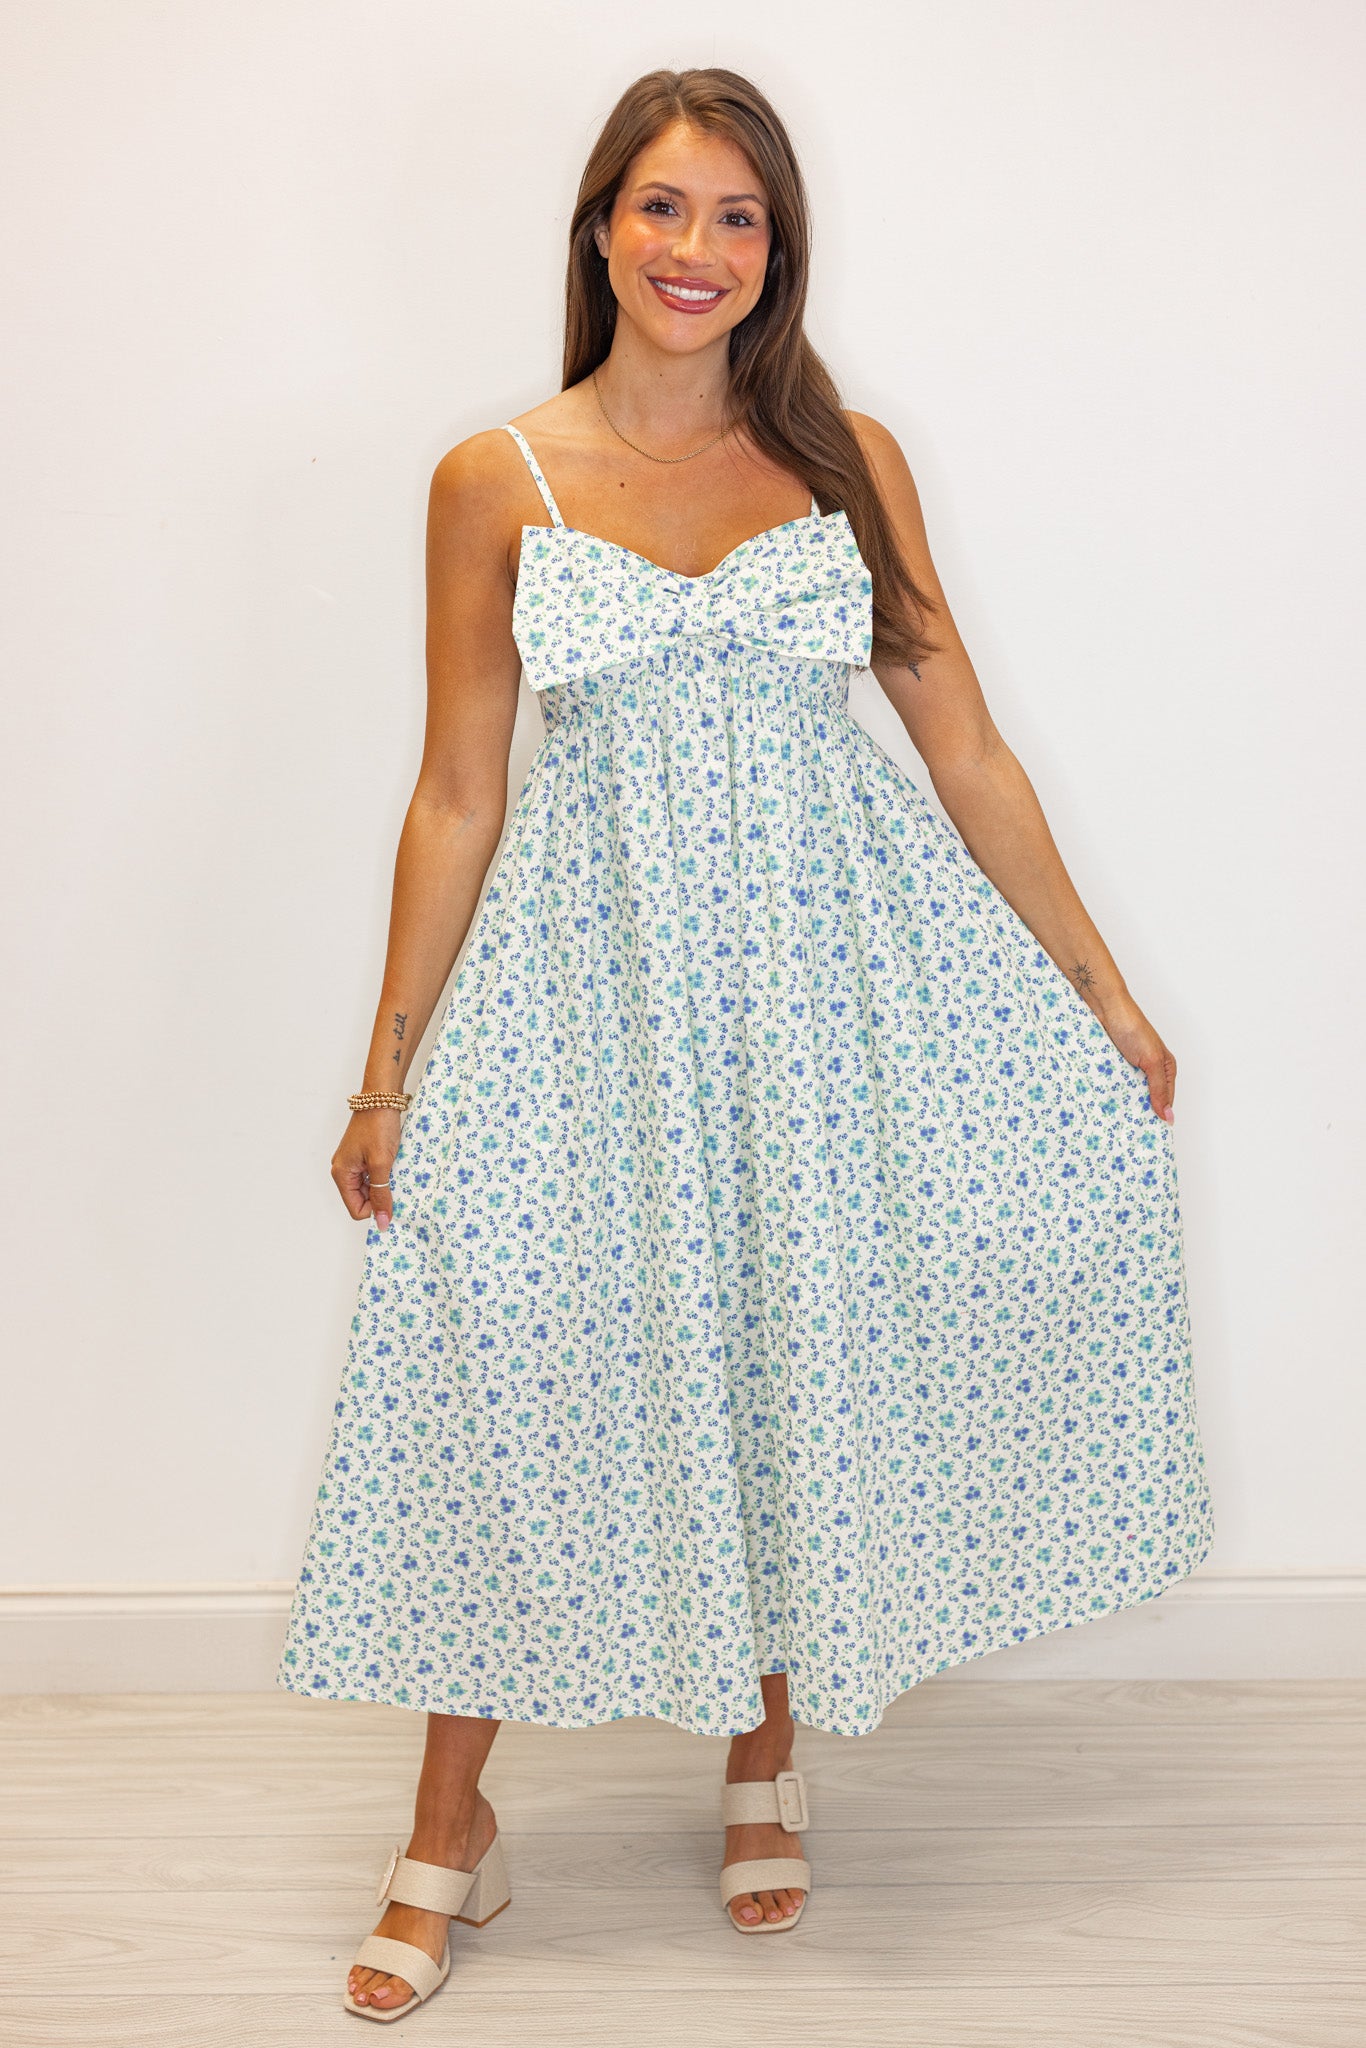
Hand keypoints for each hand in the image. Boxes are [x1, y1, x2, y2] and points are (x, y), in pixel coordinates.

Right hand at [331, 1109, 402, 1229]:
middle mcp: (343, 1170)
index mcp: (342, 1174)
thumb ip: (381, 1194)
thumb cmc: (378, 1127)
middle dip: (380, 1197)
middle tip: (397, 1184)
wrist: (381, 1097)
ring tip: (396, 1172)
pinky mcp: (362, 1155)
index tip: (393, 1200)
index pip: (356, 1209)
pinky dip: (384, 1176)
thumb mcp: (381, 1164)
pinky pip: (372, 1176)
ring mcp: (353, 1162)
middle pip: (362, 1200)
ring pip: (369, 1188)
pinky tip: (395, 1166)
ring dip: (384, 1186)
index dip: (375, 1210)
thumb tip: (383, 1222)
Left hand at [1091, 992, 1176, 1123]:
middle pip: (1146, 1099)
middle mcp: (1149, 1070)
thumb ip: (1158, 1089)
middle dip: (1139, 1112)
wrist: (1105, 1008)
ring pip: (1128, 1095)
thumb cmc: (1132, 1028)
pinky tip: (1104, 1106)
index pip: (1165, 1102)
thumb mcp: (1151, 1061)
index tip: (1149, 1136)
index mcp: (1165, 1069)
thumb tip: (1168, 1117)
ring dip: (1122, 1104)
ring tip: (1116, 1124)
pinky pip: (1112, 1086)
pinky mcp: (1112, 1066)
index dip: (1158, 1117)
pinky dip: (1109, 1094)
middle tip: (1130, 1134)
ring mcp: (1129, 1069)